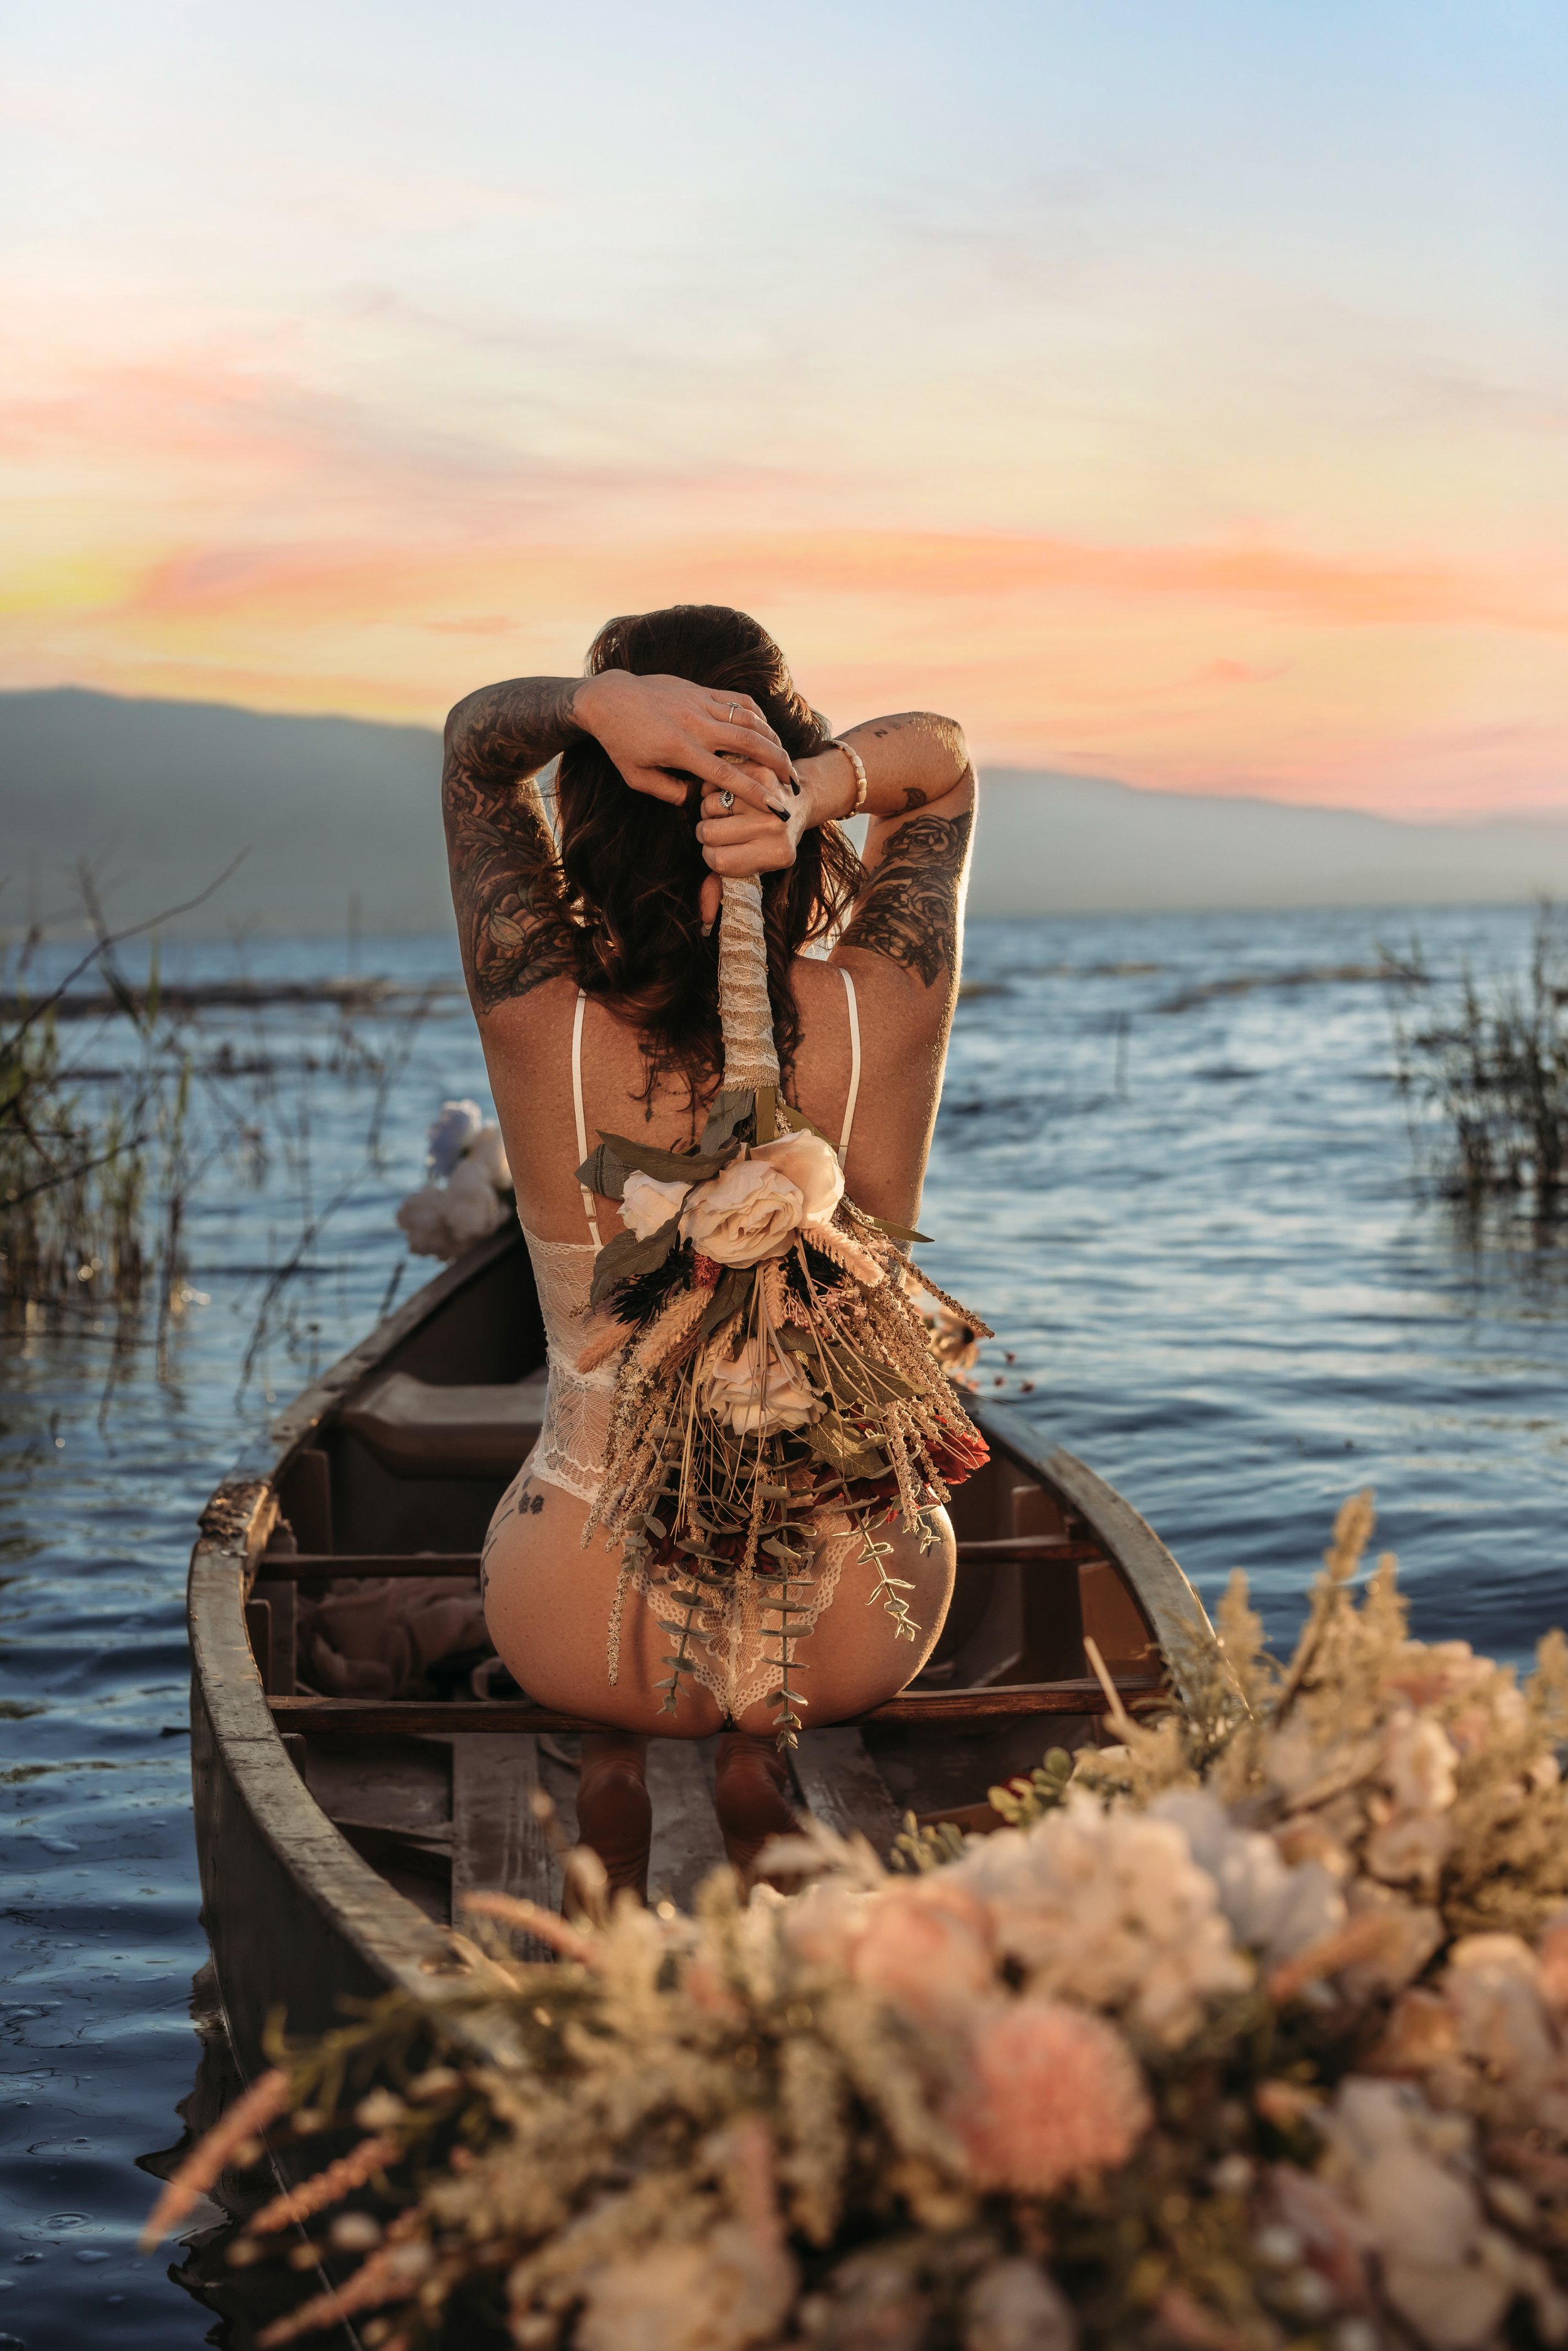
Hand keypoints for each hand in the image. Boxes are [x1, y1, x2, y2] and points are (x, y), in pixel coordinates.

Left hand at [573, 669, 798, 807]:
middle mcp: (694, 725)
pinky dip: (757, 715)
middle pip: (748, 744)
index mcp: (680, 750)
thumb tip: (696, 801)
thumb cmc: (620, 742)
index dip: (755, 792)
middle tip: (793, 782)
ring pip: (748, 719)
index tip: (775, 807)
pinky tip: (766, 729)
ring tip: (786, 758)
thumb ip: (668, 792)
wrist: (608, 698)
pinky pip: (737, 700)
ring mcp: (699, 704)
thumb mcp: (636, 777)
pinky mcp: (700, 690)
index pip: (726, 775)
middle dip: (777, 763)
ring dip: (773, 739)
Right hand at [694, 774, 806, 928]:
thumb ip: (724, 888)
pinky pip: (715, 782)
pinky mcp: (762, 772)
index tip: (721, 849)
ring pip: (709, 805)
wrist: (799, 801)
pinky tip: (730, 793)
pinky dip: (713, 787)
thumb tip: (704, 920)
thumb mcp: (752, 866)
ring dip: (710, 808)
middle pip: (708, 832)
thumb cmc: (768, 839)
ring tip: (729, 811)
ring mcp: (770, 798)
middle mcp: (776, 828)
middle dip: (708, 831)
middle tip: (724, 828)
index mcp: (776, 856)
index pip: (717, 860)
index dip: (711, 854)